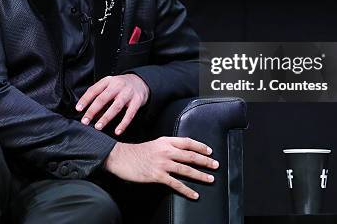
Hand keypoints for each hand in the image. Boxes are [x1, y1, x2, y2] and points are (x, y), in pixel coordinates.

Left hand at [76, 74, 149, 134]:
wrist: (140, 82)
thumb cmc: (120, 86)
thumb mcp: (109, 84)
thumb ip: (100, 94)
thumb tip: (88, 111)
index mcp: (108, 80)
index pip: (94, 90)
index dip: (85, 99)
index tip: (78, 109)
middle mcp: (118, 85)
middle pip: (103, 98)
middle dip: (92, 111)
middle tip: (85, 121)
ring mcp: (128, 93)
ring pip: (116, 106)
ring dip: (106, 118)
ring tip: (98, 127)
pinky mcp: (137, 100)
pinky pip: (130, 114)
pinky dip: (123, 123)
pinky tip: (117, 131)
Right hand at [103, 137, 218, 199]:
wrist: (121, 157)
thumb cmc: (137, 152)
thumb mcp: (155, 143)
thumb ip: (168, 146)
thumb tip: (181, 152)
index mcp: (166, 141)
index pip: (187, 142)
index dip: (200, 146)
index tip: (210, 151)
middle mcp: (166, 151)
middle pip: (190, 155)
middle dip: (205, 161)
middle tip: (216, 165)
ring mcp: (162, 163)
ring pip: (186, 169)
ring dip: (200, 175)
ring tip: (210, 179)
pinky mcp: (157, 175)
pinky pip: (176, 183)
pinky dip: (187, 190)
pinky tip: (194, 194)